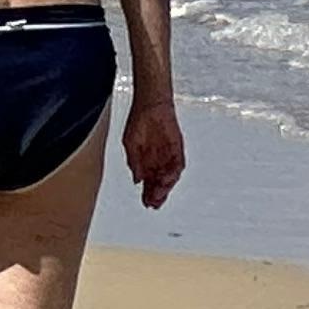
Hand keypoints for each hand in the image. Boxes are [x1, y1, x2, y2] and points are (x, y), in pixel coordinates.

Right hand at [124, 94, 186, 208]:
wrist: (151, 104)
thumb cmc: (138, 119)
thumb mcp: (130, 142)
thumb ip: (134, 161)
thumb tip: (137, 180)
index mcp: (147, 159)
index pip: (149, 181)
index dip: (148, 193)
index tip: (147, 203)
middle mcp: (159, 159)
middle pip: (160, 182)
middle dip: (157, 194)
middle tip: (153, 204)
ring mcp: (169, 154)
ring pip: (169, 176)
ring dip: (165, 187)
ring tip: (159, 195)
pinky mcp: (178, 148)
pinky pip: (178, 164)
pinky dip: (173, 174)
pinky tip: (167, 180)